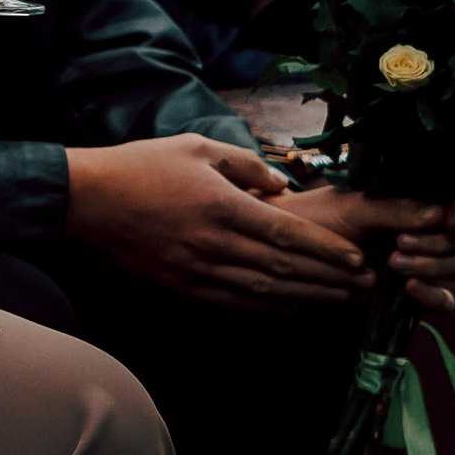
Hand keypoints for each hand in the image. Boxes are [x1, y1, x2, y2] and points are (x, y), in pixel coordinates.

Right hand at [64, 134, 376, 310]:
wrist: (87, 200)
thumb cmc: (141, 166)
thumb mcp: (195, 147)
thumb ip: (244, 163)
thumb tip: (281, 185)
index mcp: (221, 205)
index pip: (288, 234)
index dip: (328, 250)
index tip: (359, 259)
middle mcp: (214, 242)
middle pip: (286, 269)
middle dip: (331, 279)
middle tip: (367, 285)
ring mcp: (197, 269)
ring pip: (266, 291)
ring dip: (310, 298)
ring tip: (342, 300)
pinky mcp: (182, 285)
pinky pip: (236, 302)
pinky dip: (270, 308)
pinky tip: (294, 307)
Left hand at [269, 183, 454, 311]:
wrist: (290, 253)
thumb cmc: (317, 219)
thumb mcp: (352, 207)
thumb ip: (394, 208)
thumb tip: (440, 214)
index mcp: (413, 197)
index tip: (450, 218)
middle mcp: (424, 227)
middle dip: (440, 241)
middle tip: (402, 242)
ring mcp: (422, 259)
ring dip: (434, 266)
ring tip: (395, 263)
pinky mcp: (413, 289)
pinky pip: (444, 300)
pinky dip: (434, 296)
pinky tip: (411, 289)